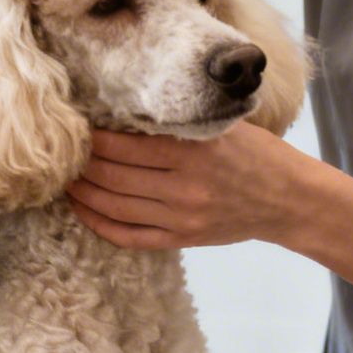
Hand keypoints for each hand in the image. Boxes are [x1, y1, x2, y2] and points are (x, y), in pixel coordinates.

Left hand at [66, 124, 302, 249]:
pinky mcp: (182, 239)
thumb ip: (180, 124)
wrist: (288, 199)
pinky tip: (82, 211)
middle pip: (113, 176)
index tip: (78, 126)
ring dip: (83, 193)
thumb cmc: (256, 154)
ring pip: (115, 206)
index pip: (125, 145)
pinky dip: (100, 225)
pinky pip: (130, 236)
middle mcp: (184, 186)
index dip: (94, 138)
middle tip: (64, 152)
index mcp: (194, 152)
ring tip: (65, 180)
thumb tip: (126, 113)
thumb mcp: (223, 127)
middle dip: (82, 164)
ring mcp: (181, 217)